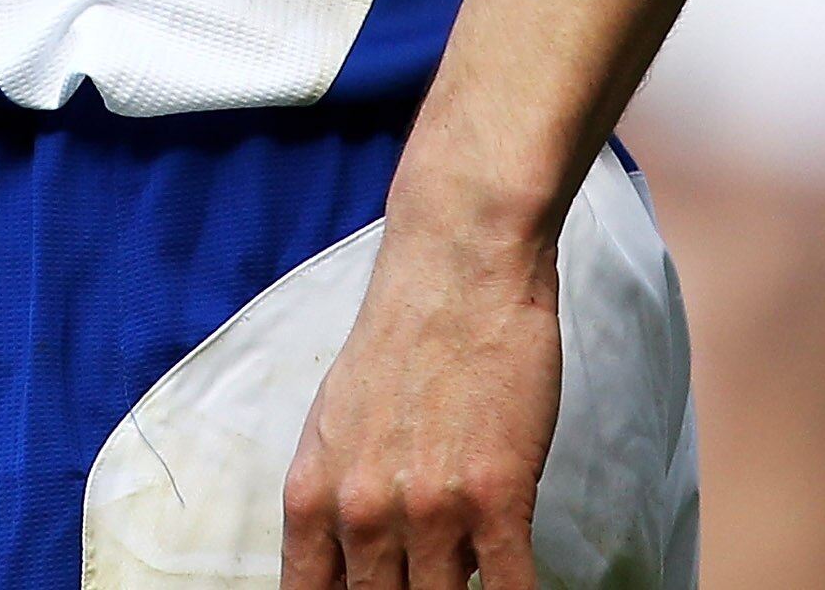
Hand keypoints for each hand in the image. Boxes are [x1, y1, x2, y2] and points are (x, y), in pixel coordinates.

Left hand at [281, 214, 561, 589]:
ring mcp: (428, 511)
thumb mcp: (339, 424)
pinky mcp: (494, 500)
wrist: (458, 266)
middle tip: (423, 580)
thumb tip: (367, 568)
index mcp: (312, 495)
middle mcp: (361, 513)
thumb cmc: (402, 336)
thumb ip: (344, 502)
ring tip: (468, 563)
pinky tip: (512, 588)